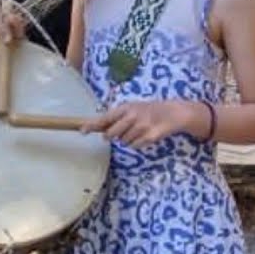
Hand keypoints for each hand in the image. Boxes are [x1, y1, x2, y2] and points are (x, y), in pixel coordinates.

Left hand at [82, 100, 200, 148]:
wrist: (173, 112)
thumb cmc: (149, 110)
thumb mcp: (133, 108)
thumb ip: (117, 117)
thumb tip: (98, 127)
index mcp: (126, 107)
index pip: (105, 118)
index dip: (92, 125)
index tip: (82, 131)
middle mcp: (132, 116)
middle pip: (111, 134)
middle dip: (113, 136)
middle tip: (123, 130)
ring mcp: (141, 126)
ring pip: (123, 142)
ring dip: (128, 139)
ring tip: (139, 130)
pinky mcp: (149, 136)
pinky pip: (135, 146)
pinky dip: (138, 143)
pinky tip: (146, 135)